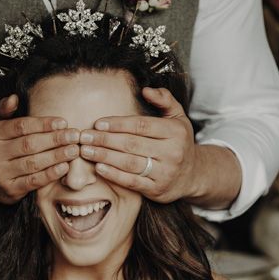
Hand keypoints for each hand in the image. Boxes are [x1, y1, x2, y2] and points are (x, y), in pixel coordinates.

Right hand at [0, 95, 79, 203]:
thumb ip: (4, 109)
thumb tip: (14, 97)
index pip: (21, 127)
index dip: (43, 124)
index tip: (63, 122)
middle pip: (29, 144)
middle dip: (55, 139)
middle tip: (74, 135)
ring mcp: (1, 173)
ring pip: (33, 163)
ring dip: (56, 156)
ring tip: (74, 150)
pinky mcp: (10, 190)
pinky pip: (33, 182)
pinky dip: (50, 174)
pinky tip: (64, 167)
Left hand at [79, 87, 201, 203]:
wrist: (193, 175)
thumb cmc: (178, 142)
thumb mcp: (178, 117)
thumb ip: (165, 100)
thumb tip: (146, 90)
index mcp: (175, 131)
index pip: (141, 125)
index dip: (118, 124)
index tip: (98, 123)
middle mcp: (172, 152)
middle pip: (132, 144)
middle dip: (105, 140)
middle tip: (84, 137)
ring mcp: (165, 172)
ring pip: (130, 163)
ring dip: (104, 156)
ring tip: (86, 151)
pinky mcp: (157, 189)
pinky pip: (132, 182)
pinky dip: (114, 175)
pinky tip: (99, 167)